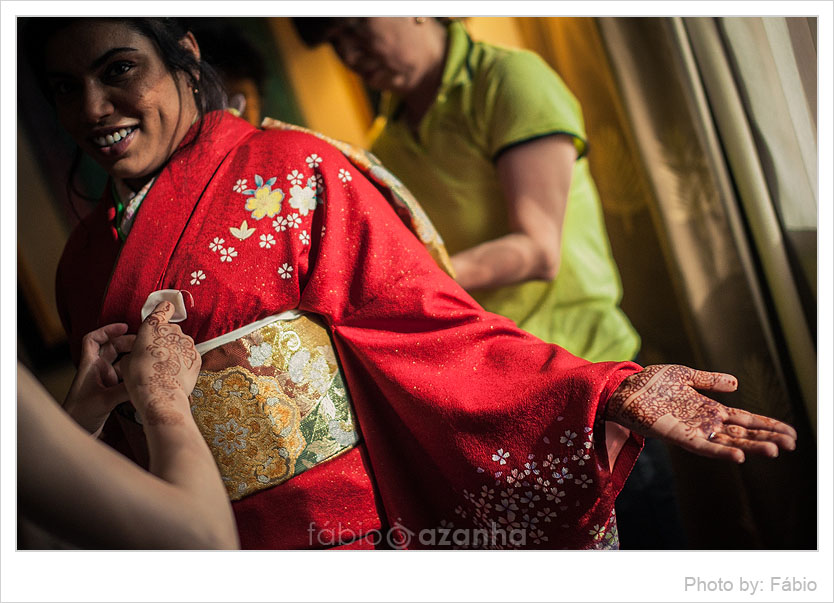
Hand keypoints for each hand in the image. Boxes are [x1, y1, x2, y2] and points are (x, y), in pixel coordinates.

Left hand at [63, 323, 135, 434]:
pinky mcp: (110, 392)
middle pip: (112, 348)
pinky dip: (134, 375)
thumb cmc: (79, 415)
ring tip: (148, 359)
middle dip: (128, 344)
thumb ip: (125, 390)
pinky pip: (125, 377)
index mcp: (89, 366)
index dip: (107, 330)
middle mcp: (97, 370)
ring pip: (121, 363)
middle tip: (144, 345)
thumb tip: (146, 381)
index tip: (124, 327)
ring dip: (133, 360)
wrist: (74, 433)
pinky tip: (144, 378)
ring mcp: (104, 381)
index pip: (93, 339)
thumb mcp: (104, 401)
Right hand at [121, 301, 200, 424]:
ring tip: (164, 369)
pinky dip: (184, 362)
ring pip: (180, 344)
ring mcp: (187, 343)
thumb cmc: (140, 377)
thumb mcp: (127, 361)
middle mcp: (173, 331)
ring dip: (174, 353)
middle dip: (165, 340)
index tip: (165, 310)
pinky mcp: (197, 356)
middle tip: (156, 356)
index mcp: (153, 327)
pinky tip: (174, 374)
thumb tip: (140, 353)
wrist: (161, 394)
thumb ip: (136, 349)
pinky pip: (189, 356)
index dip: (164, 309)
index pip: (163, 308)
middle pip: (171, 330)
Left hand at [606, 364, 796, 462]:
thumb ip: (709, 380)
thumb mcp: (684, 375)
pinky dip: (721, 453)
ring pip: (728, 443)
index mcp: (708, 408)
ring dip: (750, 447)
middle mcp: (704, 422)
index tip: (791, 433)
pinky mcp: (676, 436)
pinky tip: (739, 456)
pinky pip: (703, 447)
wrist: (621, 388)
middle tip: (792, 444)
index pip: (745, 419)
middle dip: (767, 438)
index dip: (766, 425)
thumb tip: (736, 383)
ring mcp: (692, 430)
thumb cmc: (649, 382)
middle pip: (742, 433)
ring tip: (774, 451)